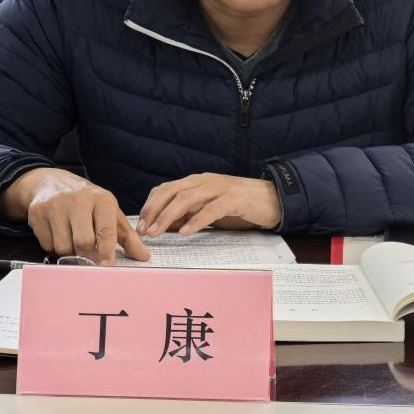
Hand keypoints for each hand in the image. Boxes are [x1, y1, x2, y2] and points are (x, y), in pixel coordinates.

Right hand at [0, 168, 149, 264]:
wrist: (52, 182)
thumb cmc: (87, 202)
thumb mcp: (109, 213)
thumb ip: (128, 236)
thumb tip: (144, 256)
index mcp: (101, 199)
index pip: (105, 231)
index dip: (107, 253)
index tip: (107, 268)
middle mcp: (78, 200)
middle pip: (83, 242)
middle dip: (87, 256)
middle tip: (89, 258)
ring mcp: (55, 206)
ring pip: (63, 247)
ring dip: (70, 253)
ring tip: (73, 241)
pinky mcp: (37, 213)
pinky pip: (47, 244)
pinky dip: (54, 247)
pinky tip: (58, 234)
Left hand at [138, 173, 281, 236]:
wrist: (272, 199)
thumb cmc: (239, 206)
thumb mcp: (209, 208)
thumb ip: (189, 213)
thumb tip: (164, 226)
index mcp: (196, 182)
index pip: (165, 189)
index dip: (150, 205)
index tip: (140, 224)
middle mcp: (204, 181)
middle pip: (171, 192)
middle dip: (154, 211)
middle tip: (143, 230)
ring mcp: (219, 188)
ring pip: (186, 199)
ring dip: (168, 217)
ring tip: (157, 232)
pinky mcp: (234, 199)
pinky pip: (211, 209)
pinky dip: (196, 220)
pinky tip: (186, 232)